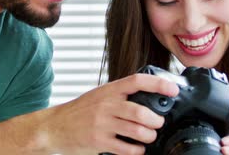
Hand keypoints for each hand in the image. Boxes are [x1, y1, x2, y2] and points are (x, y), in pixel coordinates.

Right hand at [43, 73, 178, 154]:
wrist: (54, 126)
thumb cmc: (80, 111)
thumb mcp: (100, 95)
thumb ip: (120, 95)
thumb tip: (150, 96)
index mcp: (109, 90)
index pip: (137, 81)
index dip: (158, 84)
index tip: (173, 89)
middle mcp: (106, 105)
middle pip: (140, 111)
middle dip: (156, 120)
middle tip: (158, 123)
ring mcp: (102, 124)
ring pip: (136, 131)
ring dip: (149, 136)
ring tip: (149, 136)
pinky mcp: (99, 142)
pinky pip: (126, 149)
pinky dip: (137, 150)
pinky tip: (137, 149)